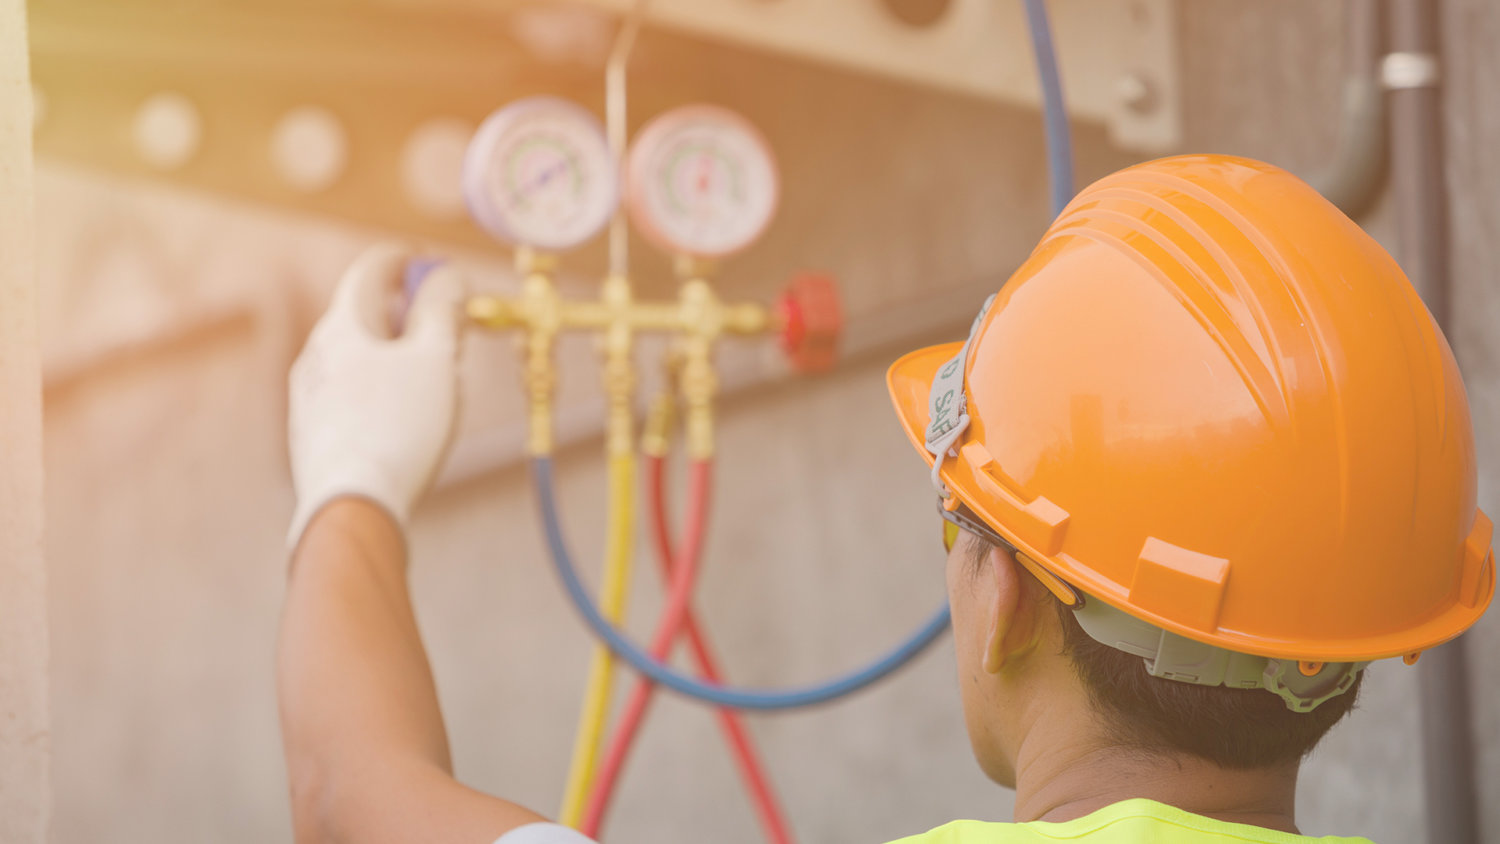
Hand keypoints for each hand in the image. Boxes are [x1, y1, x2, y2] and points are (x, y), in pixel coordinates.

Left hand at [287, 245, 464, 548]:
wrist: (352, 508)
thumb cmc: (398, 429)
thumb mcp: (436, 359)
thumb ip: (443, 310)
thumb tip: (446, 276)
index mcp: (343, 326)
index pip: (373, 269)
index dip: (411, 260)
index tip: (440, 268)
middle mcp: (316, 355)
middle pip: (366, 314)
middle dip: (411, 313)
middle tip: (451, 327)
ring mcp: (309, 396)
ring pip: (360, 357)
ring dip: (399, 354)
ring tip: (437, 378)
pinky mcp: (314, 434)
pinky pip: (352, 394)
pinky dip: (383, 388)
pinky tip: (408, 419)